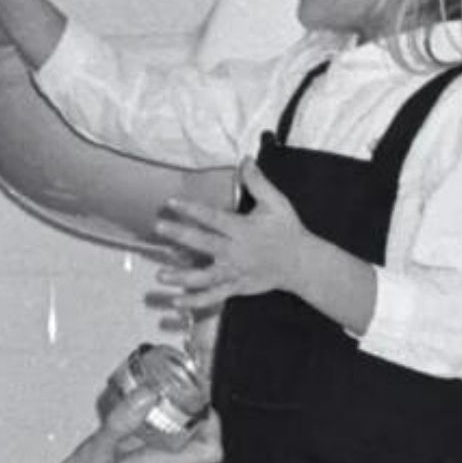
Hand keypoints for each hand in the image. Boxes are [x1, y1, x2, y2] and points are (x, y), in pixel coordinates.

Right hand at [0, 397, 223, 462]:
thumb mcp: (94, 452)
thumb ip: (122, 421)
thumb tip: (147, 397)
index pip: (210, 451)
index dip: (212, 427)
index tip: (200, 410)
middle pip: (190, 455)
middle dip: (179, 430)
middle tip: (161, 411)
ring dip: (159, 448)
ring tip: (134, 433)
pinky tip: (119, 461)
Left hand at [152, 158, 312, 318]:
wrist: (302, 263)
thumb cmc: (287, 230)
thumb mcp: (277, 203)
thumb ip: (258, 183)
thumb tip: (245, 160)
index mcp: (244, 229)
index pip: (214, 218)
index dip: (192, 209)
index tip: (172, 202)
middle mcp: (236, 252)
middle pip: (205, 244)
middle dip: (181, 236)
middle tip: (159, 227)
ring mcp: (235, 272)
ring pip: (206, 277)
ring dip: (182, 277)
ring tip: (160, 276)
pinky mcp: (235, 287)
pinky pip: (213, 297)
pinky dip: (195, 301)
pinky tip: (176, 302)